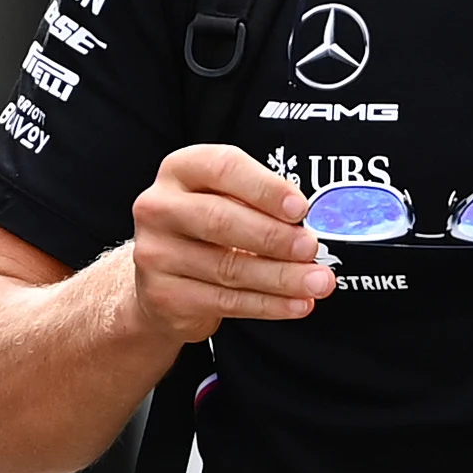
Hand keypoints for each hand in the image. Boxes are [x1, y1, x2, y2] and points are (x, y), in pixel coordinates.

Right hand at [126, 145, 332, 342]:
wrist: (161, 280)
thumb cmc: (204, 231)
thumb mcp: (224, 200)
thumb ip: (257, 203)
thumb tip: (306, 224)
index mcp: (180, 170)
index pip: (223, 168)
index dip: (265, 187)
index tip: (300, 207)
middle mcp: (159, 207)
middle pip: (221, 220)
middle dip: (274, 236)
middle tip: (310, 247)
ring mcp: (156, 253)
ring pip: (228, 268)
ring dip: (281, 277)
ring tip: (317, 281)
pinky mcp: (163, 295)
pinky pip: (225, 302)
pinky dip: (268, 304)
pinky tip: (296, 303)